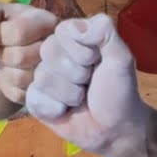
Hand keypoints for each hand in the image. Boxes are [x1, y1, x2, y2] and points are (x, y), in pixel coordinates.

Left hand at [0, 0, 57, 104]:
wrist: (7, 49)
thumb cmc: (2, 26)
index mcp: (47, 21)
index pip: (18, 31)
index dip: (1, 35)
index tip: (1, 32)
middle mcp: (57, 48)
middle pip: (20, 57)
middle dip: (2, 54)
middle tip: (4, 50)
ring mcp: (54, 73)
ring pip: (21, 78)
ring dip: (5, 71)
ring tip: (9, 62)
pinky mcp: (45, 93)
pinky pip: (19, 95)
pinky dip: (7, 86)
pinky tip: (12, 75)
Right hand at [26, 14, 147, 153]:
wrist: (114, 129)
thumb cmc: (119, 91)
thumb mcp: (121, 58)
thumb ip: (105, 32)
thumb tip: (76, 26)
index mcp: (73, 38)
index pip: (63, 31)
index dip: (82, 50)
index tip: (98, 61)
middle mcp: (54, 53)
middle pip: (49, 51)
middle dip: (77, 73)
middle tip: (89, 82)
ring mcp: (42, 76)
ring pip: (44, 77)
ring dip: (70, 94)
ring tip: (80, 99)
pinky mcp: (34, 99)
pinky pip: (35, 97)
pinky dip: (57, 109)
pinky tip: (66, 111)